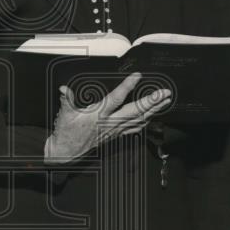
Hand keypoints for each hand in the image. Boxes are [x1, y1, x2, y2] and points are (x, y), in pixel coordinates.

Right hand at [45, 72, 172, 163]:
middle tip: (164, 93)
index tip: (137, 76)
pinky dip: (146, 122)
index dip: (127, 87)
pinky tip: (153, 117)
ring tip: (165, 102)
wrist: (66, 153)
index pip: (116, 98)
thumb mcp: (64, 115)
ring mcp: (114, 130)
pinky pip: (134, 129)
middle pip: (135, 111)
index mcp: (98, 115)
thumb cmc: (66, 134)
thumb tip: (64, 90)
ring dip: (153, 111)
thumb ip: (66, 101)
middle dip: (151, 102)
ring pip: (138, 120)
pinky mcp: (115, 135)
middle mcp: (109, 123)